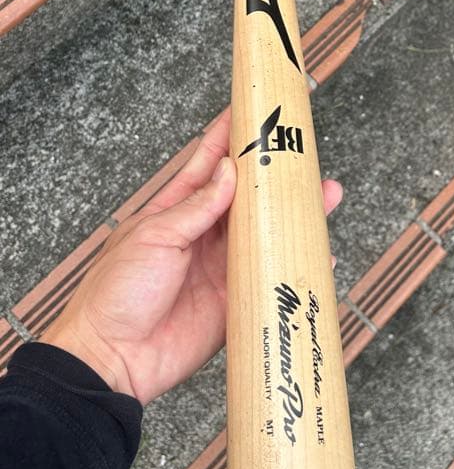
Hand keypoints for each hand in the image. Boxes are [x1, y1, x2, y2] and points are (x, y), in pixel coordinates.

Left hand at [41, 110, 342, 404]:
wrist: (112, 358)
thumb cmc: (117, 291)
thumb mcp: (155, 236)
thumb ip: (197, 207)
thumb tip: (230, 172)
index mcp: (176, 211)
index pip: (209, 163)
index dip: (231, 136)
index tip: (254, 110)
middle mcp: (203, 235)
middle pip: (248, 198)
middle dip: (277, 176)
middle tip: (306, 154)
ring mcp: (222, 268)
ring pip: (267, 234)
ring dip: (294, 217)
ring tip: (327, 196)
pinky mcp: (235, 303)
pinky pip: (271, 280)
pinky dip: (296, 267)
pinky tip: (320, 256)